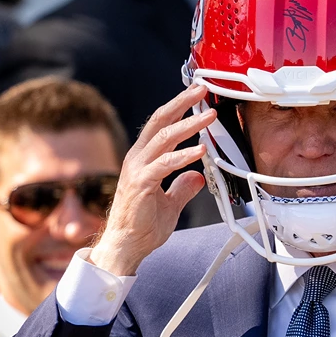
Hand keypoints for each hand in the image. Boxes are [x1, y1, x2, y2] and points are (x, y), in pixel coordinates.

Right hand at [89, 85, 216, 275]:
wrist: (126, 247)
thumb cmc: (143, 226)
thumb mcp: (171, 203)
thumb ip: (183, 187)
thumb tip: (197, 176)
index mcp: (144, 159)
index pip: (162, 124)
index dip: (179, 107)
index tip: (198, 95)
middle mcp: (139, 158)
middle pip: (161, 121)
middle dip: (182, 102)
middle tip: (203, 89)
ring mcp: (138, 170)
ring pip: (164, 138)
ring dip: (189, 124)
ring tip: (209, 116)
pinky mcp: (141, 184)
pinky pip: (164, 165)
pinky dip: (183, 155)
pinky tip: (200, 150)